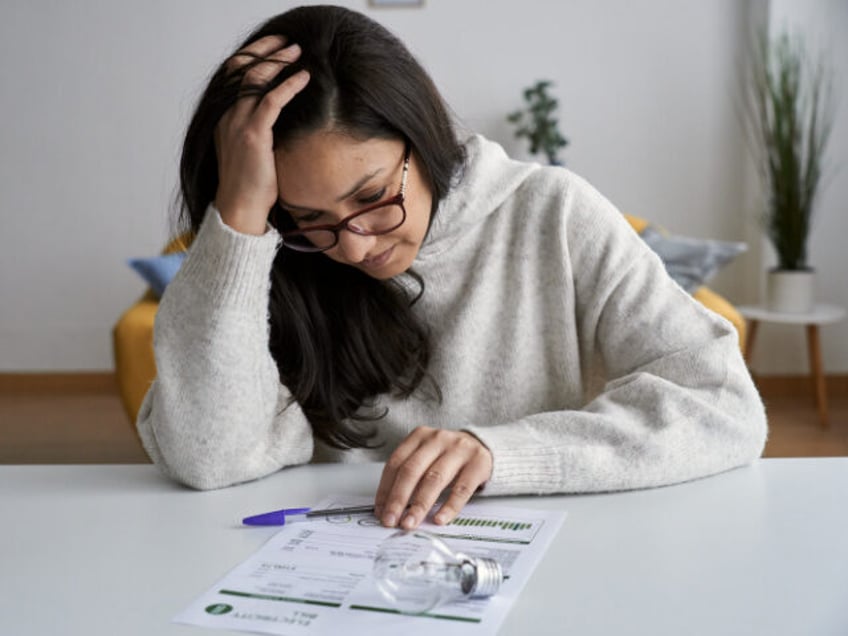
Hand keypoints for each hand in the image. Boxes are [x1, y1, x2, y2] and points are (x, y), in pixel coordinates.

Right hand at [213, 36, 309, 235]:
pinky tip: (303, 77)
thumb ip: (258, 131)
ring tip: (297, 51)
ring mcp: (237, 124)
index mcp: (224, 119)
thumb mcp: (251, 152)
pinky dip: (289, 85)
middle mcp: (227, 116)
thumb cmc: (251, 186)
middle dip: (265, 50)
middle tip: (288, 42)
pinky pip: (272, 100)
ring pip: (255, 78)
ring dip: (278, 60)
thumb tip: (278, 121)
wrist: (240, 209)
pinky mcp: (254, 135)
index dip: (252, 56)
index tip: (273, 47)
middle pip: (242, 68)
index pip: (233, 75)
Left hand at [374, 427, 492, 528]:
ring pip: (434, 479)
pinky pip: (462, 489)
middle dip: (399, 499)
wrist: (483, 446)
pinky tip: (439, 520)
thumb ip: (410, 476)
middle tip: (391, 521)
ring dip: (419, 505)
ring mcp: (459, 449)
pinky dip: (449, 506)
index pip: (396, 463)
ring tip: (410, 523)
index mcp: (419, 436)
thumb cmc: (447, 457)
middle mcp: (438, 439)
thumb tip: (389, 509)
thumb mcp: (427, 457)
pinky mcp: (479, 463)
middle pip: (412, 470)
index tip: (381, 512)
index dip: (386, 489)